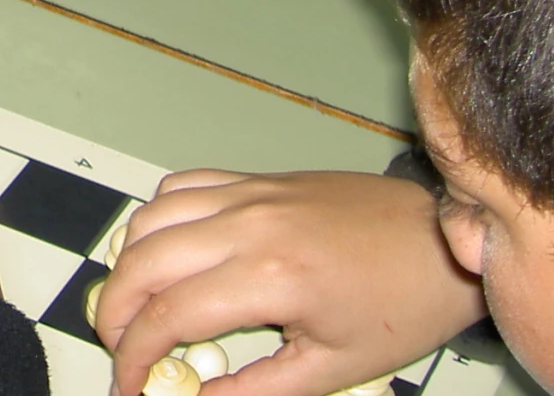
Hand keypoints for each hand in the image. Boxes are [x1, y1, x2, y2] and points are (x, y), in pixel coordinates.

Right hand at [97, 171, 486, 395]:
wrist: (439, 242)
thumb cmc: (400, 306)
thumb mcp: (334, 367)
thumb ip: (257, 389)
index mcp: (271, 277)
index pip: (170, 316)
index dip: (134, 356)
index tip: (128, 385)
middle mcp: (247, 225)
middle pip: (143, 262)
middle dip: (114, 312)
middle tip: (118, 347)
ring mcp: (247, 195)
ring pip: (150, 217)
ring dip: (126, 263)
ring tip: (133, 304)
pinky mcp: (253, 180)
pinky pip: (181, 187)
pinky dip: (155, 219)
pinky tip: (163, 251)